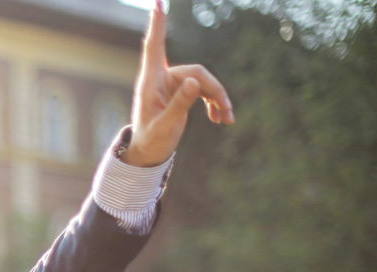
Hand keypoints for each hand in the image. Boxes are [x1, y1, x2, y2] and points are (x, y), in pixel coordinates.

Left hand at [123, 0, 233, 166]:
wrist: (149, 153)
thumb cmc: (151, 140)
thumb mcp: (165, 126)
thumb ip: (179, 104)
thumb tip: (194, 82)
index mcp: (151, 81)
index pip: (155, 46)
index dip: (158, 24)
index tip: (157, 2)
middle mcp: (161, 78)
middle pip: (197, 72)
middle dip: (214, 91)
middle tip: (226, 112)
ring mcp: (172, 84)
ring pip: (204, 81)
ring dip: (218, 99)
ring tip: (227, 119)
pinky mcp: (181, 92)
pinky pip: (203, 90)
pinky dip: (214, 103)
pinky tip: (221, 119)